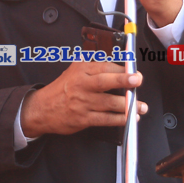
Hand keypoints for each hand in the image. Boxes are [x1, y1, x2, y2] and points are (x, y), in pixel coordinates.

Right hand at [20, 61, 145, 137]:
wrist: (42, 109)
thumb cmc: (62, 89)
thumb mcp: (74, 70)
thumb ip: (94, 65)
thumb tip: (119, 62)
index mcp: (81, 70)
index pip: (103, 66)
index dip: (120, 67)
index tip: (133, 69)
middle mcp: (81, 85)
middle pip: (104, 81)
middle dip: (123, 80)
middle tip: (137, 80)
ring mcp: (82, 103)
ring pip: (108, 103)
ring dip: (127, 105)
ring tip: (141, 106)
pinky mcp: (83, 119)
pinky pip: (104, 119)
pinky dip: (119, 119)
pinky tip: (129, 118)